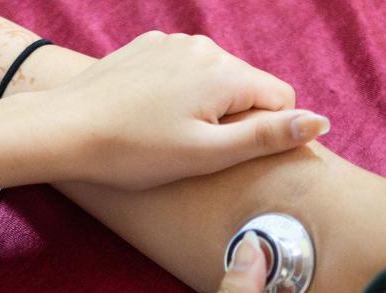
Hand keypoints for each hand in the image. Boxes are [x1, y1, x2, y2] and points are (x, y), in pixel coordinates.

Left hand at [24, 32, 327, 190]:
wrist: (64, 129)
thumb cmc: (134, 152)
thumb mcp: (207, 155)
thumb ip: (267, 138)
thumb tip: (321, 122)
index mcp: (225, 72)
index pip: (280, 100)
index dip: (263, 134)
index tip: (225, 156)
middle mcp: (204, 47)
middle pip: (246, 87)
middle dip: (232, 119)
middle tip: (189, 150)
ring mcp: (172, 43)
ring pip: (213, 79)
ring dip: (203, 106)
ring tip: (164, 135)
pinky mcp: (146, 48)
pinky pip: (181, 71)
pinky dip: (175, 93)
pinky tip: (147, 116)